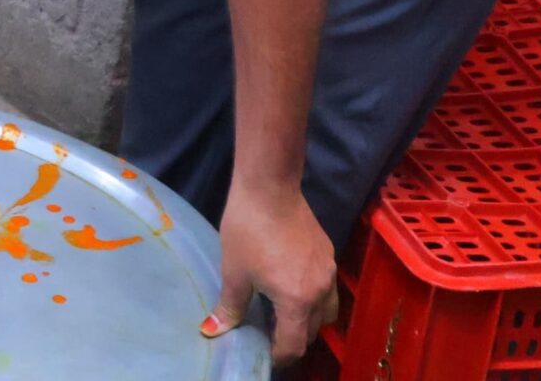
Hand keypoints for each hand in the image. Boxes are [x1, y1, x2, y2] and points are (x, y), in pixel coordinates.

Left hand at [205, 181, 336, 363]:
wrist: (269, 186)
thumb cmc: (247, 230)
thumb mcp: (234, 271)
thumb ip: (229, 307)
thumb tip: (212, 331)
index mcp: (298, 301)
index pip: (294, 344)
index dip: (278, 355)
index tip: (263, 353)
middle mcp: (321, 291)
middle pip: (314, 331)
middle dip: (293, 338)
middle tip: (270, 333)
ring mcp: (328, 271)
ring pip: (326, 311)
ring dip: (308, 319)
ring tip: (283, 312)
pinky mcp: (328, 253)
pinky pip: (326, 287)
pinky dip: (312, 296)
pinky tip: (289, 283)